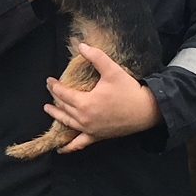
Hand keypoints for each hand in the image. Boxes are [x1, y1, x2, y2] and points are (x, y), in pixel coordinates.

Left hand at [44, 42, 161, 152]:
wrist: (146, 110)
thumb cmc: (129, 90)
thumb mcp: (112, 70)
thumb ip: (96, 57)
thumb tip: (81, 46)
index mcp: (85, 103)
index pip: (63, 94)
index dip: (54, 86)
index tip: (49, 80)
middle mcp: (84, 118)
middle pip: (63, 107)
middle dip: (54, 98)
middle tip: (50, 90)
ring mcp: (90, 130)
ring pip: (67, 123)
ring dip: (57, 116)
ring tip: (49, 109)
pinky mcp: (97, 137)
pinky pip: (79, 144)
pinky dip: (69, 148)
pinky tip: (61, 150)